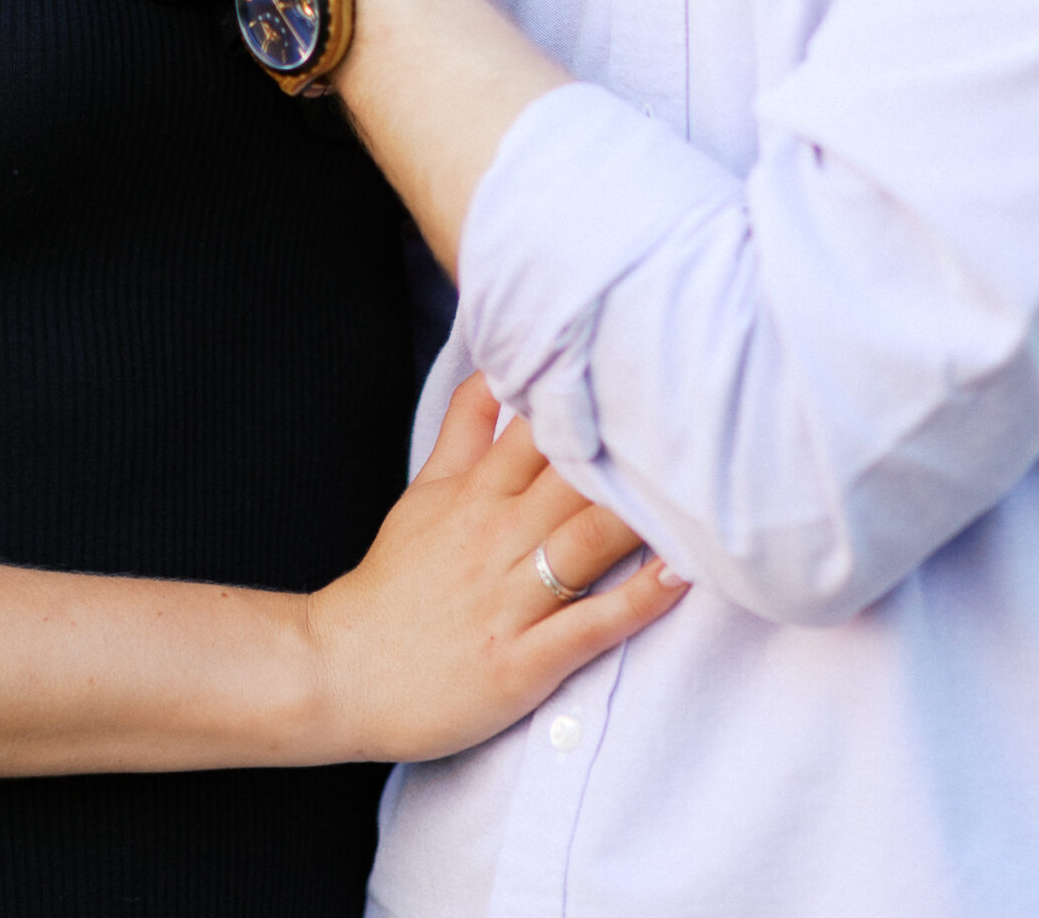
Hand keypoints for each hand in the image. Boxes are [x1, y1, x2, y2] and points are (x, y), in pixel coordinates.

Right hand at [305, 372, 686, 762]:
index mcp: (475, 494)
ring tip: (697, 492)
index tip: (644, 371)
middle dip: (628, 452)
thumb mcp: (425, 492)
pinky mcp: (520, 662)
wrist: (342, 674)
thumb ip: (466, 430)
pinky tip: (678, 578)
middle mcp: (495, 537)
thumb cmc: (395, 583)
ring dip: (642, 519)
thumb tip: (496, 364)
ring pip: (584, 543)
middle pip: (572, 479)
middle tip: (690, 420)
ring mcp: (509, 600)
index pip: (539, 430)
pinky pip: (586, 627)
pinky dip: (636, 604)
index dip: (592, 399)